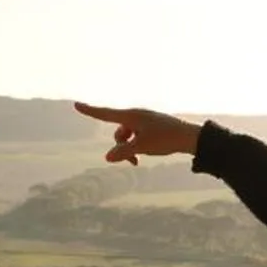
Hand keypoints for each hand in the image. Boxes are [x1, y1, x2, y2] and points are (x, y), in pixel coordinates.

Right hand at [74, 102, 202, 165]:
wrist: (189, 136)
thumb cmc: (166, 138)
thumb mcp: (142, 147)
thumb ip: (123, 152)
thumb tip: (107, 158)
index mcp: (131, 116)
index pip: (105, 114)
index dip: (90, 111)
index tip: (76, 104)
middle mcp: (135, 116)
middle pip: (117, 133)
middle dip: (121, 147)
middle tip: (133, 161)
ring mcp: (143, 121)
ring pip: (126, 137)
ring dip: (129, 149)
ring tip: (139, 160)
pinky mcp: (150, 127)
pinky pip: (135, 137)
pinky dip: (136, 147)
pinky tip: (144, 154)